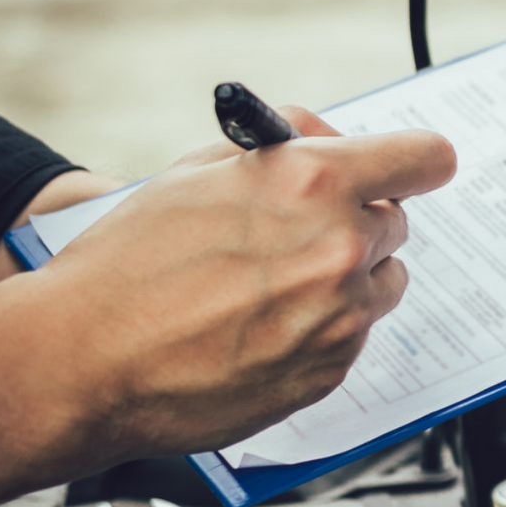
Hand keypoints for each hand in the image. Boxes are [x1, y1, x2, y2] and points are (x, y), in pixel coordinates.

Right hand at [34, 107, 456, 456]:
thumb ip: (279, 148)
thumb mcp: (195, 171)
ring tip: (273, 286)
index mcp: (313, 181)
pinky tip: (260, 329)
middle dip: (356, 221)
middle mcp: (340, 245)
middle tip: (301, 231)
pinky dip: (322, 328)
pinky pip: (353, 335)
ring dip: (347, 278)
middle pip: (394, 223)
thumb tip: (326, 138)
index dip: (417, 162)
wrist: (84, 360)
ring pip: (381, 282)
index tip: (416, 168)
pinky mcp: (333, 368)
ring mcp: (342, 314)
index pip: (422, 159)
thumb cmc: (127, 264)